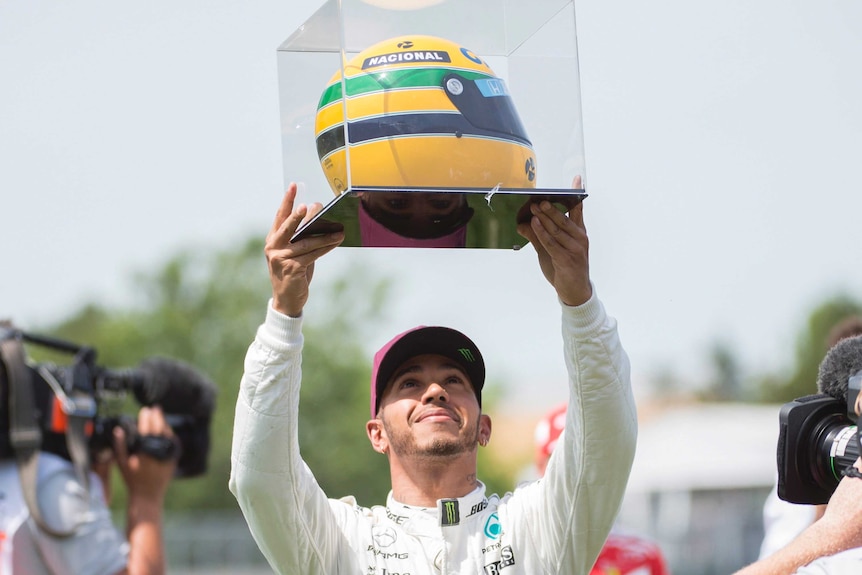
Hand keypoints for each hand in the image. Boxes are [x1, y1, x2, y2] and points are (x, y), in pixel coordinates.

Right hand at [114, 406, 175, 502]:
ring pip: (168, 434)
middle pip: (159, 428)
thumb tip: (118, 430)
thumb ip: (120, 445)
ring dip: (164, 423)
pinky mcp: (174, 457)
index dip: (146, 417)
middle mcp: (158, 451)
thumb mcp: (122, 463)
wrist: (148, 495)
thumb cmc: (133, 480)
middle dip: (157, 416)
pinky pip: (173, 441)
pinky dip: (169, 433)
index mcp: (144, 451)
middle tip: (155, 408)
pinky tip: (165, 428)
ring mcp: (168, 454)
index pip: (146, 429)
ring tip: (159, 415)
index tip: (145, 410)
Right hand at [265, 183, 343, 316]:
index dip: (287, 200)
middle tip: (310, 206)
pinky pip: (313, 254)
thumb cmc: (294, 271)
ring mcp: (281, 258)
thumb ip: (302, 235)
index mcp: (273, 239)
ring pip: (306, 242)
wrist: (287, 299)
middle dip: (299, 215)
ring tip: (340, 230)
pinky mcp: (292, 268)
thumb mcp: (295, 251)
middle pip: (288, 226)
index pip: (280, 216)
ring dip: (324, 235)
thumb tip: (319, 214)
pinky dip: (326, 247)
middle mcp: (273, 247)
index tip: (294, 186)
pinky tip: (337, 241)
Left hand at [517, 175, 590, 306]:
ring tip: (534, 208)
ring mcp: (575, 250)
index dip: (577, 195)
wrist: (575, 291)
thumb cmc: (565, 269)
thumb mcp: (550, 250)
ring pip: (557, 230)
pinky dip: (542, 233)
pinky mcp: (567, 260)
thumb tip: (522, 224)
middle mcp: (579, 239)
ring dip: (544, 219)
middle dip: (550, 208)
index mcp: (579, 233)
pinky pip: (552, 244)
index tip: (577, 179)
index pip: (578, 210)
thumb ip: (538, 236)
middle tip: (539, 199)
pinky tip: (533, 225)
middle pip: (564, 219)